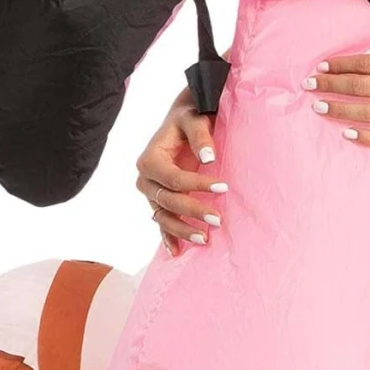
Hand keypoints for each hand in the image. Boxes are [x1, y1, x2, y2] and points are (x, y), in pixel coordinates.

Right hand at [136, 87, 228, 254]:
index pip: (173, 179)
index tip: (224, 187)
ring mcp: (151, 192)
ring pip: (162, 216)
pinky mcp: (159, 201)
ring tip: (205, 239)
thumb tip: (208, 158)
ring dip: (181, 230)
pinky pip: (161, 222)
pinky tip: (178, 252)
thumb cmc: (190, 118)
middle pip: (167, 200)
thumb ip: (200, 136)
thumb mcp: (194, 119)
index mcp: (150, 158)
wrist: (185, 119)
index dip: (197, 185)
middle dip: (192, 211)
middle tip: (218, 220)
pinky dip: (168, 237)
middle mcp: (145, 178)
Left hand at [304, 32, 369, 145]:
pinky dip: (366, 137)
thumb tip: (368, 54)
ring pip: (369, 113)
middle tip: (309, 85)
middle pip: (361, 86)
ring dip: (341, 110)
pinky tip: (347, 133)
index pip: (366, 63)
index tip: (321, 65)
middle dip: (331, 85)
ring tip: (319, 107)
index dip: (340, 64)